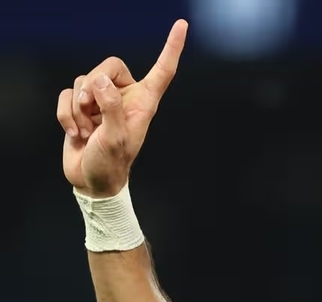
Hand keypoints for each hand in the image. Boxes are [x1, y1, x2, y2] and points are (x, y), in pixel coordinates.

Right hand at [57, 20, 187, 197]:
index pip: (162, 70)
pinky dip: (65, 114)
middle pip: (108, 66)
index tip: (181, 25)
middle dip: (93, 86)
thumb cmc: (111, 163)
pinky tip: (75, 133)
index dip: (171, 48)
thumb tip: (100, 81)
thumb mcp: (116, 138)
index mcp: (144, 102)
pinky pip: (66, 94)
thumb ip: (111, 107)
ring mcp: (101, 101)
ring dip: (78, 109)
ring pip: (82, 81)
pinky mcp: (80, 107)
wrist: (91, 180)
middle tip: (91, 112)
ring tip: (88, 131)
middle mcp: (125, 97)